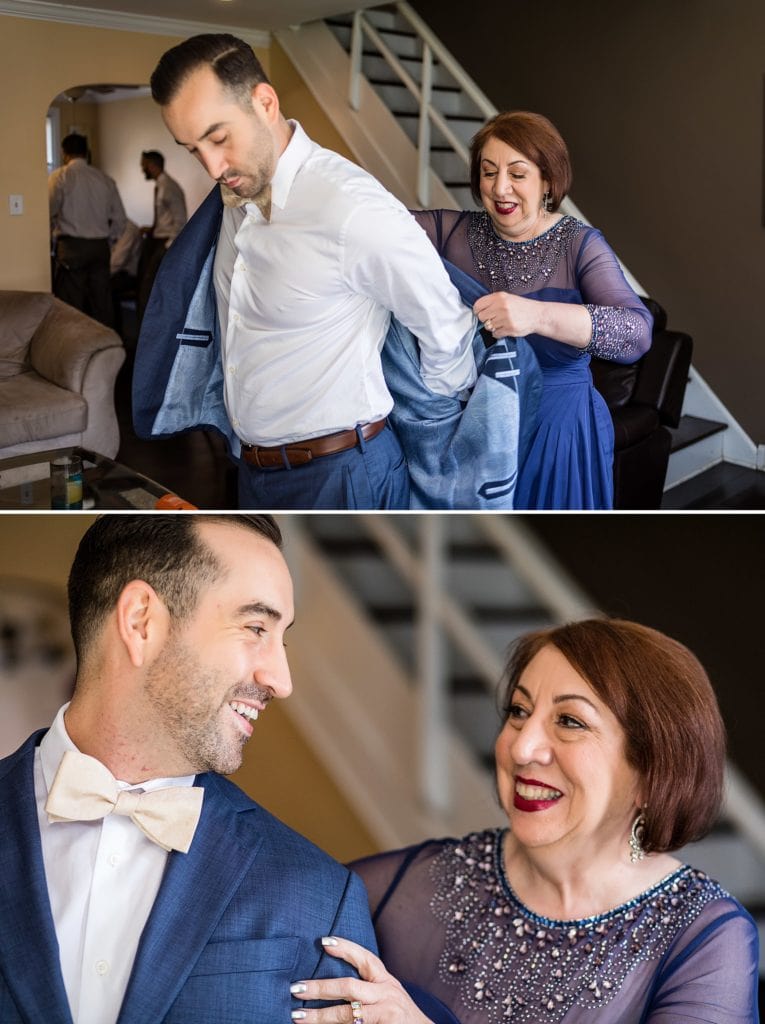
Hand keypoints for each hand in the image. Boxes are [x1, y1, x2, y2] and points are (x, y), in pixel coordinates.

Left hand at [290, 936, 432, 1023]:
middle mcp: (386, 995)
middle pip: (348, 987)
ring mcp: (385, 1015)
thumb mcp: (387, 994)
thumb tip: (330, 982)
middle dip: (320, 987)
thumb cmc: (399, 1016)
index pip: (365, 958)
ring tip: (297, 1017)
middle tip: (296, 988)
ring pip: (346, 1015)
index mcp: (386, 981)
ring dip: (319, 1016)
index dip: (345, 948)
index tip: (323, 941)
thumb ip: (367, 987)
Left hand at [473, 291, 540, 338]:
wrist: (537, 315)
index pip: (478, 305)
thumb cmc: (521, 307)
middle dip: (486, 319)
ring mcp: (505, 318)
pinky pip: (495, 334)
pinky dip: (499, 333)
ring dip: (493, 327)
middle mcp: (501, 306)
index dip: (478, 311)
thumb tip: (477, 310)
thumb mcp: (507, 298)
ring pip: (488, 327)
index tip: (482, 313)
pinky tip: (506, 328)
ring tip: (502, 323)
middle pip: (481, 317)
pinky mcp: (509, 329)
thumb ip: (493, 302)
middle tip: (494, 318)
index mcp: (499, 297)